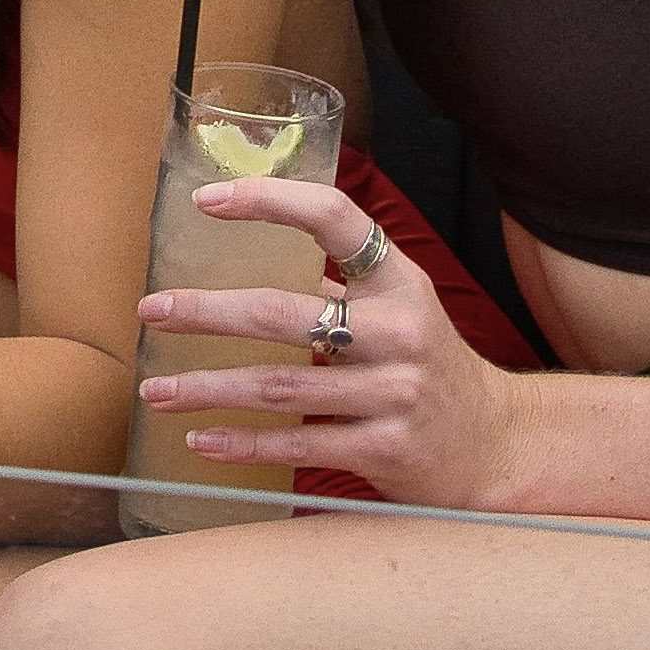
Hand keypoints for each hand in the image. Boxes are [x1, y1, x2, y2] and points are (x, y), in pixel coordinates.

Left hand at [138, 175, 501, 508]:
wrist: (496, 446)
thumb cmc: (431, 368)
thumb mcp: (403, 309)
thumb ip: (344, 284)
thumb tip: (257, 250)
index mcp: (399, 281)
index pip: (335, 219)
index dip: (269, 200)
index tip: (206, 200)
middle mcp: (399, 330)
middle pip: (281, 312)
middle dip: (205, 312)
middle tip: (152, 312)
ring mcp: (394, 392)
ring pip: (278, 386)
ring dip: (208, 388)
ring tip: (156, 391)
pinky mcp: (386, 449)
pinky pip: (298, 442)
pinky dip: (242, 442)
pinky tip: (201, 440)